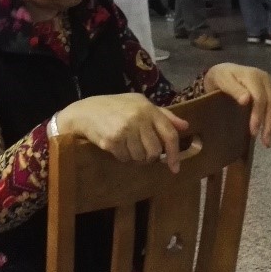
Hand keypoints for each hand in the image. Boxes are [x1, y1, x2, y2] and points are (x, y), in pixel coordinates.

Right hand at [56, 93, 189, 172]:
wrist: (85, 111)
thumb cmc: (115, 107)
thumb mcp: (139, 104)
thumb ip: (163, 115)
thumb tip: (185, 126)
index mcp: (148, 108)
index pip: (169, 134)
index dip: (175, 153)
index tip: (175, 167)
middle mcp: (138, 118)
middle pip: (155, 151)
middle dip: (150, 156)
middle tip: (141, 152)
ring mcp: (125, 129)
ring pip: (141, 157)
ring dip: (135, 157)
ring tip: (126, 145)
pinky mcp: (113, 140)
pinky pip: (125, 158)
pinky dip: (122, 157)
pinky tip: (116, 146)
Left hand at [203, 63, 270, 147]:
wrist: (225, 71)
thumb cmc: (221, 78)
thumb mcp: (223, 81)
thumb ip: (234, 89)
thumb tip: (246, 100)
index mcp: (254, 76)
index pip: (260, 98)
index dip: (258, 115)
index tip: (253, 132)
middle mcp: (266, 80)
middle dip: (270, 124)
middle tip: (265, 143)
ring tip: (269, 142)